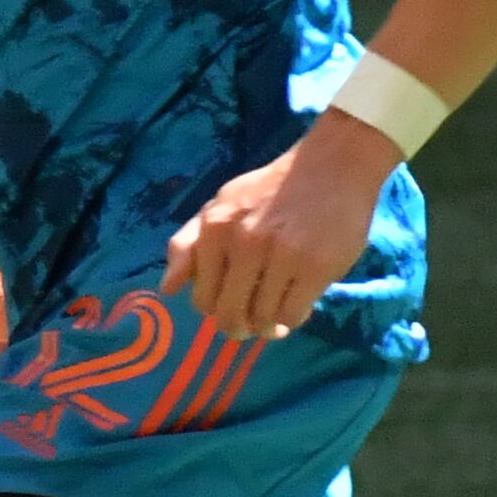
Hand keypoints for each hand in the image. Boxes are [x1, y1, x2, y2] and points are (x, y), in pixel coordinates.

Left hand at [162, 114, 399, 338]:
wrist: (330, 168)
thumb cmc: (269, 190)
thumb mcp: (219, 206)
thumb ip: (188, 245)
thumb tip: (166, 289)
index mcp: (213, 229)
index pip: (202, 297)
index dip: (215, 311)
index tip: (228, 309)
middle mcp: (242, 243)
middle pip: (228, 313)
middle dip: (237, 328)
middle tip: (248, 328)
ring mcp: (280, 255)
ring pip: (261, 317)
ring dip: (265, 327)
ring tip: (272, 321)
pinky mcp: (314, 267)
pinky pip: (292, 314)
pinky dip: (290, 321)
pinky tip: (293, 309)